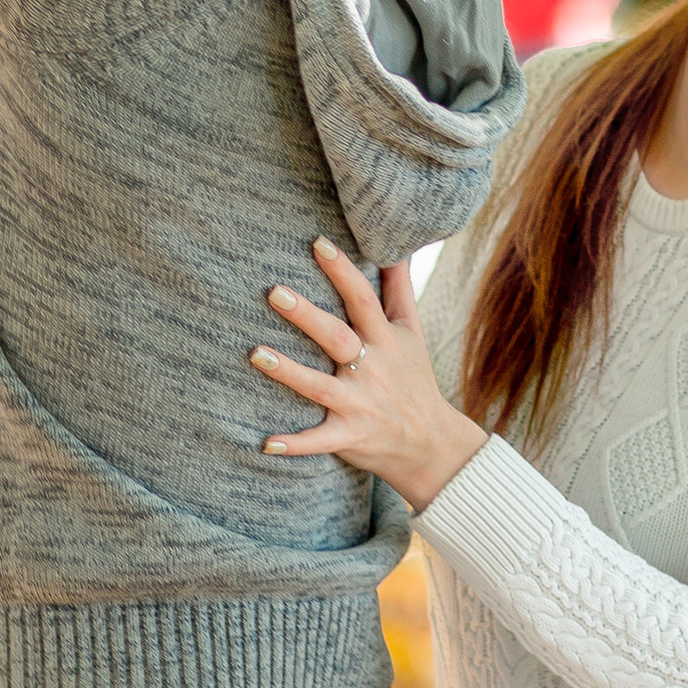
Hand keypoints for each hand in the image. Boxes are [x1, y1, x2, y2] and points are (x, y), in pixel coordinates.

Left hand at [253, 239, 487, 513]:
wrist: (431, 443)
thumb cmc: (413, 378)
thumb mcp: (412, 332)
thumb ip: (399, 288)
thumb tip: (396, 245)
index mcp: (385, 341)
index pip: (363, 300)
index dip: (343, 272)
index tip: (318, 243)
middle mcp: (372, 370)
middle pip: (337, 337)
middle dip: (306, 316)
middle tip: (274, 292)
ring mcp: (360, 405)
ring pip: (319, 387)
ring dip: (288, 372)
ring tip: (256, 354)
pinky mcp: (349, 436)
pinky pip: (319, 441)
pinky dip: (295, 444)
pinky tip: (265, 443)